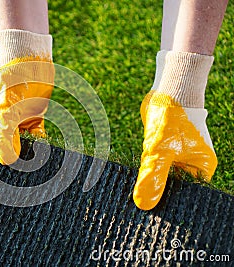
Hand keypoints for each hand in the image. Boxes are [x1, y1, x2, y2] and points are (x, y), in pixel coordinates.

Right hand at [0, 58, 53, 164]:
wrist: (32, 61)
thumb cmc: (11, 82)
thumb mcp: (6, 111)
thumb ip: (5, 137)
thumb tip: (6, 161)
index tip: (2, 173)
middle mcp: (0, 123)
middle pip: (6, 146)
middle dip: (14, 157)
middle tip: (21, 172)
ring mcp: (17, 121)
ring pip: (23, 142)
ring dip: (29, 151)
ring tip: (34, 165)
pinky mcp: (32, 118)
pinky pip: (35, 135)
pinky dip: (39, 142)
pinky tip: (44, 149)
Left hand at [133, 91, 216, 209]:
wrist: (168, 90)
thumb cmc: (172, 118)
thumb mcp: (160, 152)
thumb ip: (153, 177)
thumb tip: (144, 203)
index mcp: (201, 168)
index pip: (184, 195)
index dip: (166, 203)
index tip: (147, 211)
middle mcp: (193, 164)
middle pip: (172, 186)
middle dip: (156, 190)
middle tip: (136, 202)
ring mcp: (180, 155)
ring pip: (162, 174)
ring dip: (150, 178)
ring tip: (134, 190)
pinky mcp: (167, 147)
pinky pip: (156, 163)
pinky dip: (147, 166)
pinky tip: (136, 173)